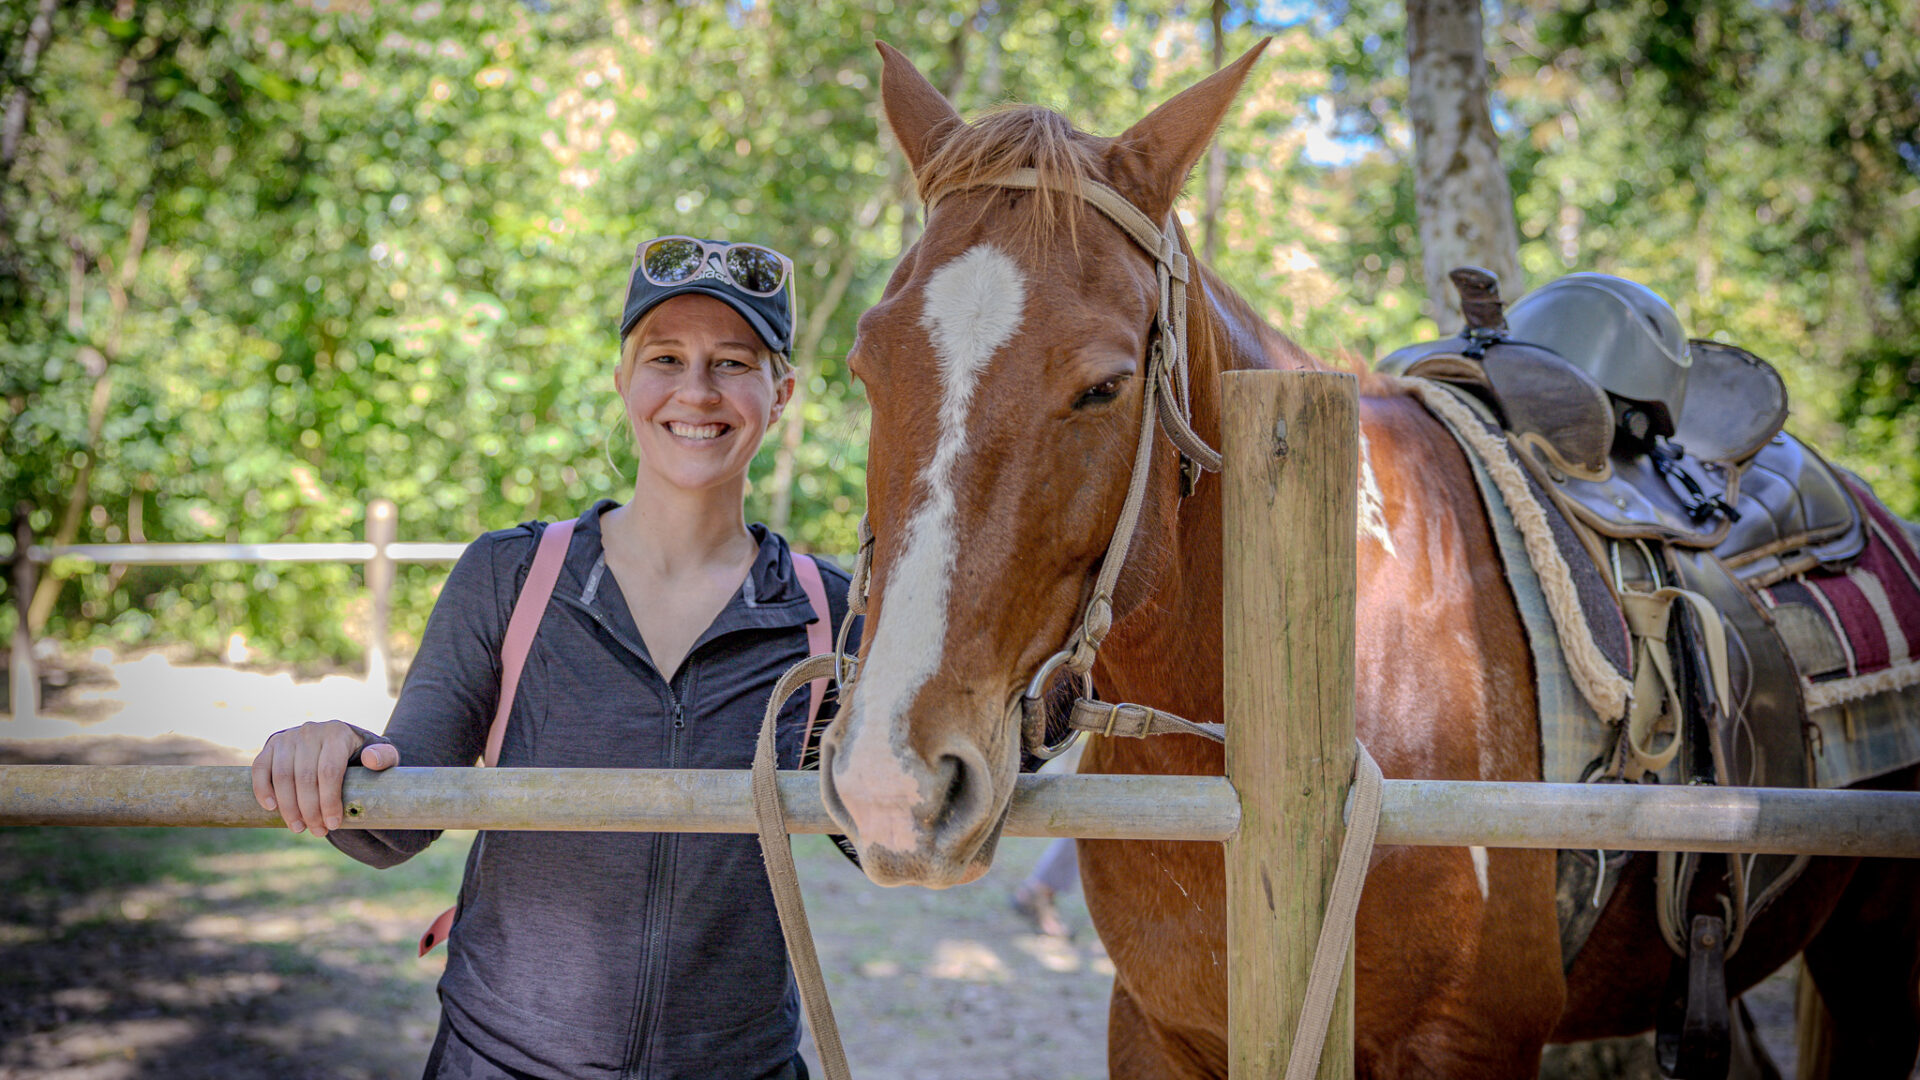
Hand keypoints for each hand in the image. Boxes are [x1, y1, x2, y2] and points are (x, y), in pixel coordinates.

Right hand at [250, 720, 400, 837]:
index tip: (333, 824)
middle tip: (317, 832)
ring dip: (288, 806)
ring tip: (299, 828)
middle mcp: (311, 731)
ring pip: (282, 776)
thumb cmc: (363, 755)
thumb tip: (370, 760)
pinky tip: (271, 808)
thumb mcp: (383, 756)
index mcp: (338, 733)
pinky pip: (260, 768)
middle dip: (310, 810)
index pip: (329, 771)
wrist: (340, 743)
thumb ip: (385, 758)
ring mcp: (289, 737)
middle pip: (305, 777)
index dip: (329, 801)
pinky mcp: (272, 745)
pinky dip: (262, 788)